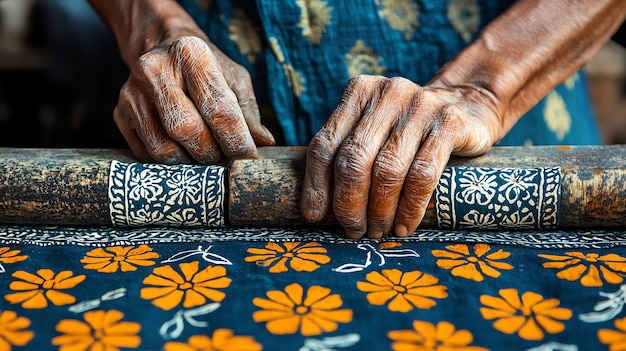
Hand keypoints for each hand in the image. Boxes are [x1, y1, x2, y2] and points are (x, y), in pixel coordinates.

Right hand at [114, 36, 274, 163]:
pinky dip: (170, 162)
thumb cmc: (206, 68)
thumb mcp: (234, 79)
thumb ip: (249, 112)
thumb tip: (264, 143)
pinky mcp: (120, 113)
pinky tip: (183, 151)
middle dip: (212, 153)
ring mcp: (132, 92)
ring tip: (204, 153)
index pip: (218, 107)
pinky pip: (146, 154)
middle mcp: (155, 69)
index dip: (236, 139)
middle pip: (187, 130)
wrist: (162, 50)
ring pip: (164, 148)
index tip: (248, 156)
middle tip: (224, 155)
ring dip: (190, 161)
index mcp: (192, 54)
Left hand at [301, 75, 502, 238]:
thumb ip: (346, 152)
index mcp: (359, 92)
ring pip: (388, 170)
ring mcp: (420, 105)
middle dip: (349, 203)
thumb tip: (317, 210)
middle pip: (354, 159)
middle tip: (353, 230)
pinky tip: (404, 226)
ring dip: (379, 211)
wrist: (469, 105)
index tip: (314, 216)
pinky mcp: (449, 123)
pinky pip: (423, 175)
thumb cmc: (407, 131)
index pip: (325, 143)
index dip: (316, 184)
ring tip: (378, 231)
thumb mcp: (374, 129)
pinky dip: (410, 208)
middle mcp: (387, 93)